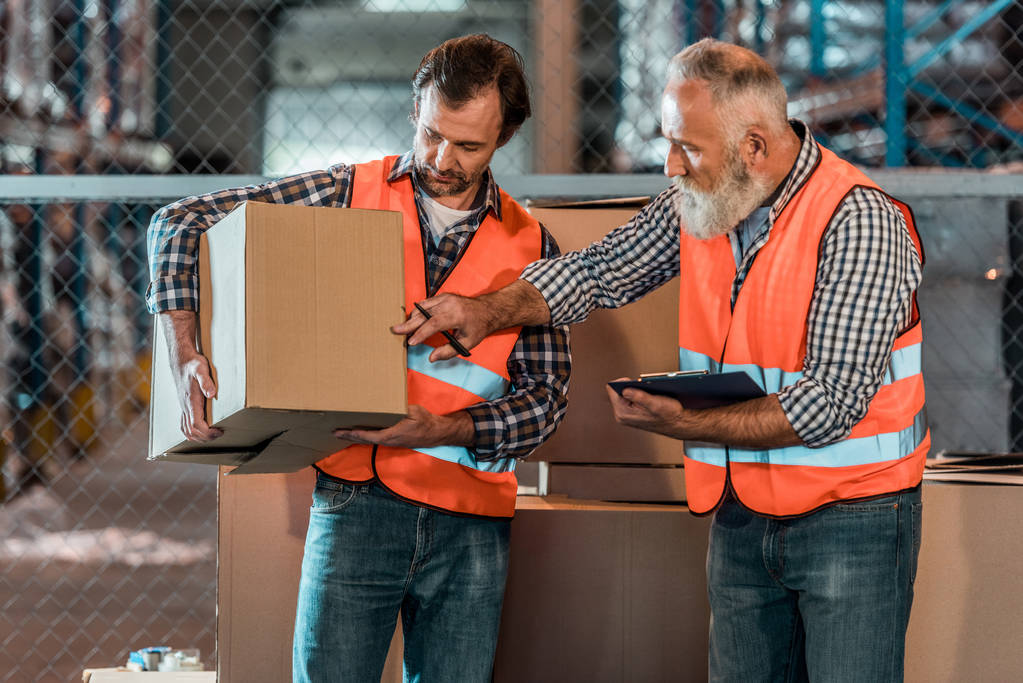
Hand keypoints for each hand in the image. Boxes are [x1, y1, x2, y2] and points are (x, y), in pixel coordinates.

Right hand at [160, 310, 222, 441]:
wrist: (181, 359)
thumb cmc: (192, 364)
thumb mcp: (201, 369)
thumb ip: (206, 381)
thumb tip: (211, 394)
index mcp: (191, 401)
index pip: (197, 425)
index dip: (208, 433)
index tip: (220, 431)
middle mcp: (185, 406)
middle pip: (191, 432)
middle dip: (205, 438)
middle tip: (219, 435)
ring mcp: (183, 406)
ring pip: (186, 430)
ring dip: (198, 437)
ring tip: (211, 436)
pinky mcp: (183, 404)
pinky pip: (183, 424)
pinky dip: (191, 432)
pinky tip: (200, 431)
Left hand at [334, 405, 473, 448]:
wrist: (437, 433)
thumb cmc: (425, 422)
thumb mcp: (413, 411)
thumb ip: (399, 409)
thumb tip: (387, 403)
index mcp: (391, 435)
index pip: (366, 435)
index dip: (351, 433)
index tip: (338, 431)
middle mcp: (388, 441)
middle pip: (363, 439)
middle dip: (348, 436)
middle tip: (334, 431)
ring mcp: (390, 442)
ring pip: (368, 439)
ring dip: (355, 436)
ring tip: (343, 430)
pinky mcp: (393, 440)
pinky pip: (374, 438)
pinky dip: (364, 435)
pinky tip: (360, 430)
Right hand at [391, 280, 551, 361]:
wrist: (487, 310)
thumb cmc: (478, 328)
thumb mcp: (467, 343)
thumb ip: (449, 351)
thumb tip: (431, 358)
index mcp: (457, 315)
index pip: (435, 323)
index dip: (421, 333)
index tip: (411, 342)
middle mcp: (450, 303)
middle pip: (425, 314)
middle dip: (409, 324)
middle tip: (396, 331)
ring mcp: (445, 298)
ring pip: (422, 308)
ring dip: (411, 318)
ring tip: (402, 329)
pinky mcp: (442, 296)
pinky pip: (425, 304)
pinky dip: (417, 312)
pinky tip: (411, 321)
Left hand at [605, 380, 685, 439]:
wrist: (677, 424)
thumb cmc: (668, 416)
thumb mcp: (654, 403)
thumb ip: (639, 396)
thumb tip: (624, 389)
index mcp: (623, 413)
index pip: (611, 389)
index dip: (623, 382)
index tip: (635, 382)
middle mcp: (621, 415)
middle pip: (617, 391)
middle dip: (630, 386)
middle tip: (644, 389)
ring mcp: (626, 414)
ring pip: (624, 394)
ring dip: (635, 390)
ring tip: (648, 393)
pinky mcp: (631, 412)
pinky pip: (630, 397)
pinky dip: (638, 394)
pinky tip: (649, 397)